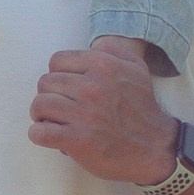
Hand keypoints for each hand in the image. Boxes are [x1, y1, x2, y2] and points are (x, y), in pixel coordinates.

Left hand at [28, 43, 179, 185]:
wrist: (154, 147)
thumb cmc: (140, 107)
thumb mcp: (136, 68)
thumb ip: (112, 50)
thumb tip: (89, 48)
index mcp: (103, 65)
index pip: (56, 61)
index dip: (58, 75)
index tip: (67, 89)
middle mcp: (92, 87)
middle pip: (45, 82)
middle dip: (49, 95)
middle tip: (60, 107)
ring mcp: (84, 114)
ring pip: (39, 105)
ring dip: (41, 115)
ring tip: (53, 121)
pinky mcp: (77, 140)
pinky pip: (40, 133)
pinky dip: (39, 135)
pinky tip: (50, 136)